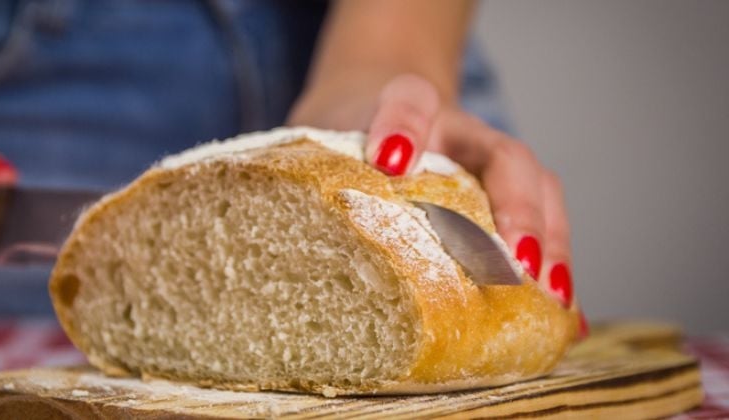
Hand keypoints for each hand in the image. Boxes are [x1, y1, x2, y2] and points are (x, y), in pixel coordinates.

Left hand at [289, 74, 576, 314]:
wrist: (366, 102)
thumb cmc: (347, 130)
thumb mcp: (323, 137)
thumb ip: (309, 169)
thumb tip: (286, 227)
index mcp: (410, 109)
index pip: (410, 99)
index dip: (404, 125)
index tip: (391, 160)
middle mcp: (461, 133)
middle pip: (504, 154)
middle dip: (515, 207)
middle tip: (516, 260)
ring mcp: (488, 163)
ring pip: (539, 189)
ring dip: (551, 244)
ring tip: (553, 298)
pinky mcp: (500, 198)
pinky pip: (541, 230)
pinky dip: (556, 276)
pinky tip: (568, 323)